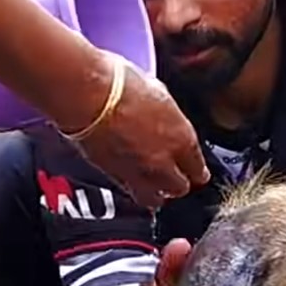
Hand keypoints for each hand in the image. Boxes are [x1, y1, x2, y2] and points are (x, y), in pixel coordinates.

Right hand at [78, 58, 209, 208]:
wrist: (87, 96)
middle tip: (172, 174)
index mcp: (183, 139)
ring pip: (155, 199)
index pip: (199, 170)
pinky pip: (130, 191)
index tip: (193, 168)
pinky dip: (132, 187)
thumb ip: (168, 116)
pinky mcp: (114, 177)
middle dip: (177, 183)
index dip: (196, 170)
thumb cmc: (121, 85)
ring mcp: (139, 174)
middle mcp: (164, 163)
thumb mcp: (159, 93)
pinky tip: (130, 175)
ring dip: (156, 192)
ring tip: (151, 182)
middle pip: (179, 188)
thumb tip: (166, 117)